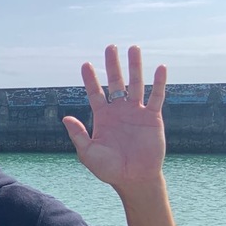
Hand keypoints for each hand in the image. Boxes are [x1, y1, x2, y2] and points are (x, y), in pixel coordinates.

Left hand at [62, 45, 167, 190]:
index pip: (95, 93)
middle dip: (113, 65)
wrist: (133, 179)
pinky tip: (160, 68)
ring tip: (134, 48)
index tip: (85, 64)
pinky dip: (159, 83)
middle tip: (110, 46)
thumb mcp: (88, 152)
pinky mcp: (153, 118)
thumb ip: (78, 134)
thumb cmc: (109, 168)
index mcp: (103, 117)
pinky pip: (157, 97)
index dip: (90, 79)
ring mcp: (137, 112)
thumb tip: (65, 117)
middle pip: (116, 82)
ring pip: (136, 84)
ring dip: (135, 67)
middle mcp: (119, 111)